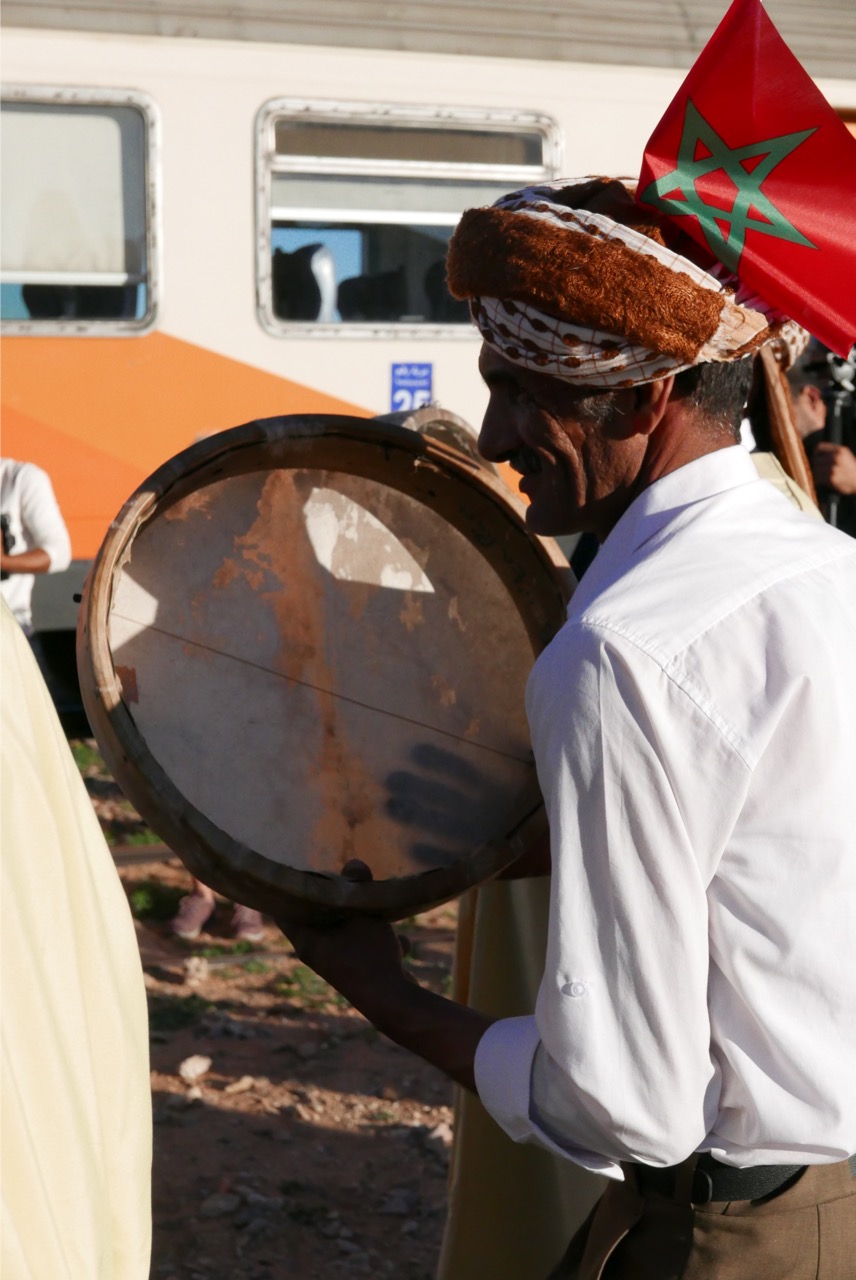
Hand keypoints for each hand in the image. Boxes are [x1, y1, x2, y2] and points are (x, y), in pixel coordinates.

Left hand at [277, 859, 492, 1091]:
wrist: (392, 1001)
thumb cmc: (369, 953)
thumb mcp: (364, 911)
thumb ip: (356, 885)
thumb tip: (354, 863)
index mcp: (307, 941)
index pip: (285, 911)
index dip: (290, 890)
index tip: (302, 870)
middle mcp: (318, 955)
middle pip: (318, 921)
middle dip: (334, 901)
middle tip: (343, 879)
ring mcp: (340, 968)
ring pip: (346, 936)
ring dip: (363, 921)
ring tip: (378, 908)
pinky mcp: (361, 977)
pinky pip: (368, 953)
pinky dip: (383, 943)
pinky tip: (405, 942)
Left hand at [811, 443, 855, 494]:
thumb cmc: (850, 469)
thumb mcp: (845, 456)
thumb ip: (832, 453)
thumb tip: (814, 455)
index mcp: (840, 450)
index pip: (819, 447)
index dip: (816, 454)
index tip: (818, 459)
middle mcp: (836, 458)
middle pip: (816, 459)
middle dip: (816, 465)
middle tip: (820, 470)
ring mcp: (833, 468)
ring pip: (815, 469)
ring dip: (816, 474)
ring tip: (822, 476)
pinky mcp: (831, 478)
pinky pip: (817, 478)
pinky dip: (817, 481)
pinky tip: (822, 482)